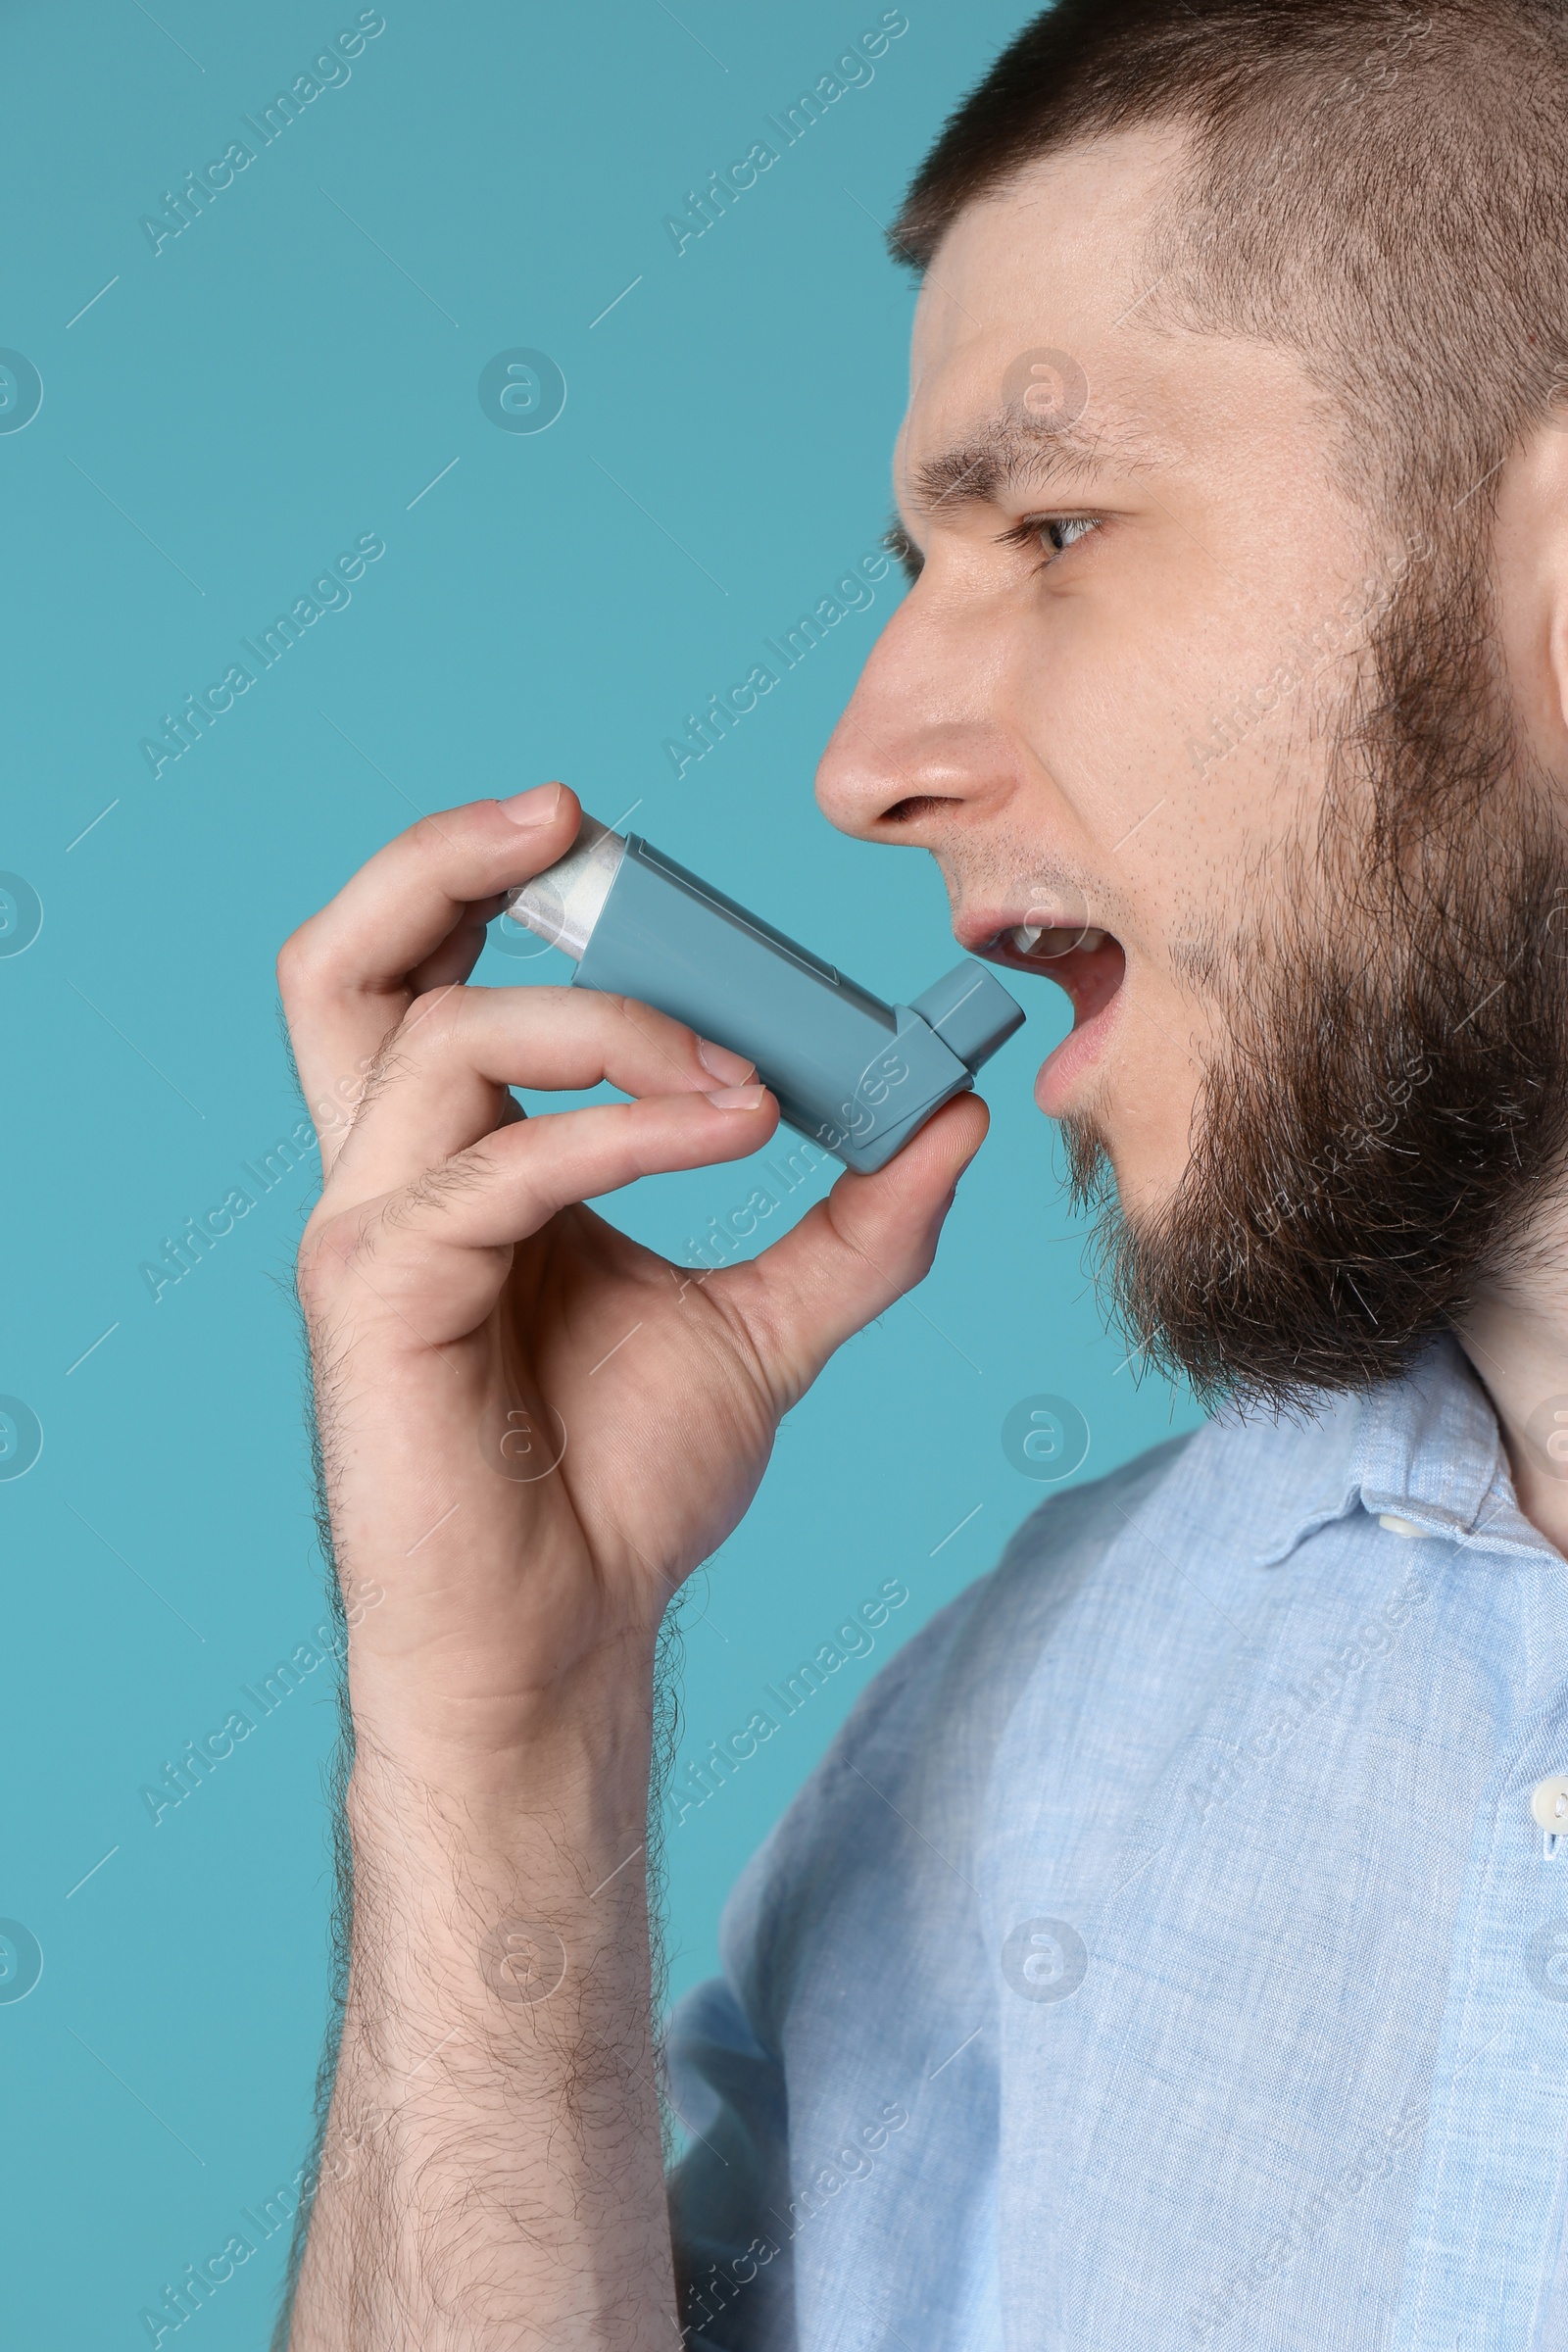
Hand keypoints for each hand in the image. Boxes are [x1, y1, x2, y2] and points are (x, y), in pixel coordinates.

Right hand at [279, 784, 986, 1793]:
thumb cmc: (623, 1488)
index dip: (498, 886)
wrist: (568, 1644)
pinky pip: (497, 1166)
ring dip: (611, 1023)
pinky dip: (622, 1130)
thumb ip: (856, 1223)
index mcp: (458, 1164)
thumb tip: (954, 1118)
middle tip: (566, 817)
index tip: (622, 845)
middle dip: (439, 861)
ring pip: (443, 1037)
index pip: (435, 979)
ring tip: (748, 1080)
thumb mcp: (771, 1327)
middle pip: (344, 964)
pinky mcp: (377, 1298)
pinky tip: (730, 1133)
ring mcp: (373, 1234)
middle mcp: (393, 1179)